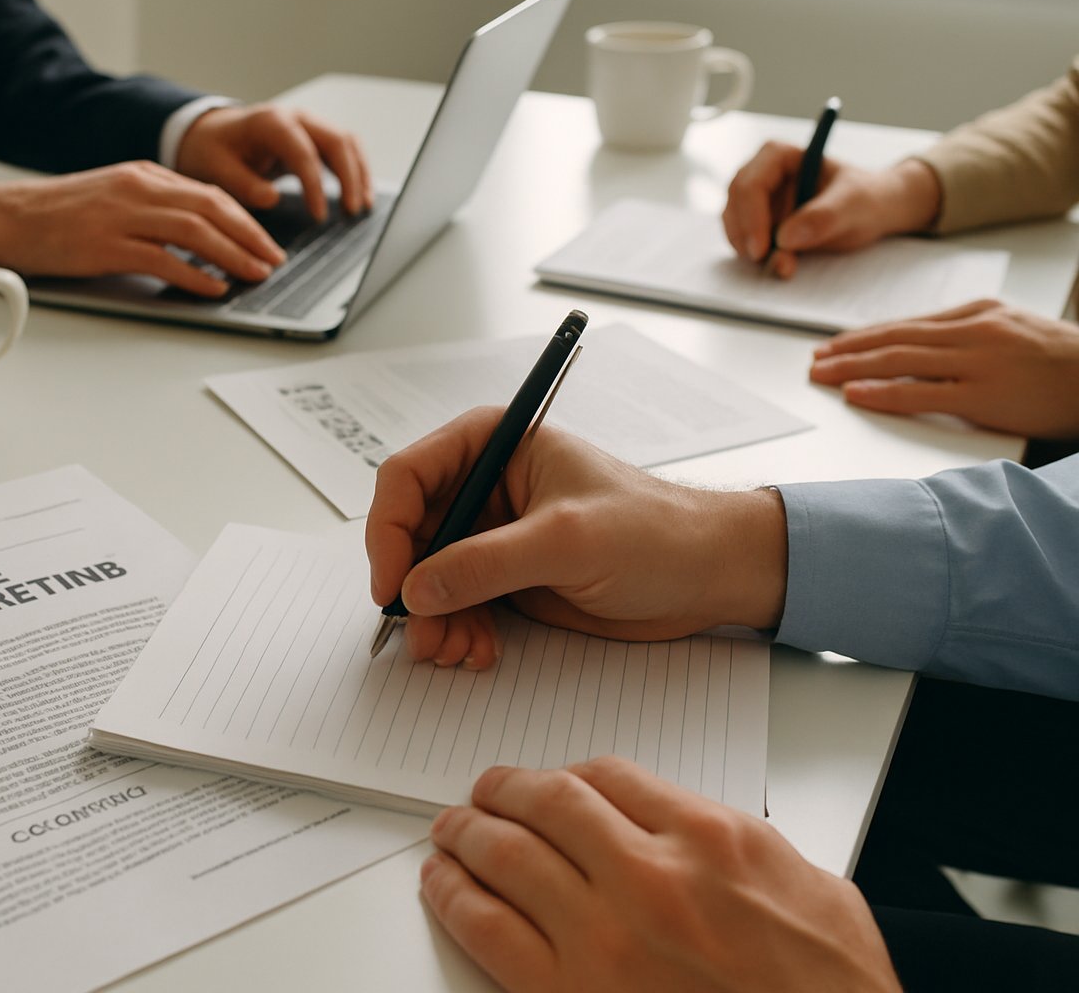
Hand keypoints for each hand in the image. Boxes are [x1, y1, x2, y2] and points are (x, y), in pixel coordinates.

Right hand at [0, 161, 284, 296]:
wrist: (7, 217)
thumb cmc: (59, 215)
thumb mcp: (115, 197)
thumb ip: (156, 209)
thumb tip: (200, 233)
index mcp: (144, 175)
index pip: (209, 193)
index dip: (245, 219)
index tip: (266, 241)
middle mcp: (138, 189)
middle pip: (211, 208)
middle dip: (250, 236)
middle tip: (274, 260)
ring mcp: (122, 216)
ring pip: (194, 231)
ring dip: (232, 255)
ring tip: (256, 274)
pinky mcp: (106, 246)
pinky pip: (162, 260)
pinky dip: (194, 274)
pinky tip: (213, 287)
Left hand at [175, 103, 372, 220]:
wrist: (212, 135)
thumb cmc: (213, 151)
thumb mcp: (215, 169)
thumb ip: (242, 184)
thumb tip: (272, 198)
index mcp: (270, 122)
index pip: (303, 151)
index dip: (315, 184)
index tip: (320, 216)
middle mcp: (295, 117)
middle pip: (336, 141)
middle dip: (349, 177)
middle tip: (352, 211)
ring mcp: (308, 125)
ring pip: (347, 143)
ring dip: (359, 173)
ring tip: (363, 206)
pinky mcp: (314, 138)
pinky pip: (344, 150)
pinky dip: (356, 171)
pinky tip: (360, 197)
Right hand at [364, 407, 786, 669]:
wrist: (707, 575)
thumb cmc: (656, 532)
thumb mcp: (567, 542)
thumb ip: (486, 563)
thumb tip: (417, 589)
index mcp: (495, 444)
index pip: (408, 476)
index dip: (388, 530)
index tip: (392, 584)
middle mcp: (485, 485)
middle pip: (410, 533)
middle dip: (412, 588)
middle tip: (424, 635)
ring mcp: (494, 533)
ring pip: (429, 577)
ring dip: (433, 619)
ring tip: (454, 652)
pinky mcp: (507, 576)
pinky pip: (457, 604)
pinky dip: (457, 631)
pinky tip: (477, 651)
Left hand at [422, 759, 900, 992]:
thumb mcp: (814, 891)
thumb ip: (738, 846)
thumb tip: (688, 828)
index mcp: (710, 841)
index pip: (611, 776)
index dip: (571, 773)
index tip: (556, 781)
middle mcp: (650, 878)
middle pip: (549, 804)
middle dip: (507, 789)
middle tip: (487, 790)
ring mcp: (603, 939)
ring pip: (507, 855)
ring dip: (467, 833)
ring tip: (452, 829)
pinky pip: (487, 930)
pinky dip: (454, 896)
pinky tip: (443, 883)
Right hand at [723, 142, 941, 278]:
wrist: (875, 212)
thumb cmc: (867, 198)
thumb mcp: (855, 204)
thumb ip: (825, 217)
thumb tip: (786, 238)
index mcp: (780, 157)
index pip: (751, 183)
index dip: (750, 216)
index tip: (762, 249)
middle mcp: (762, 175)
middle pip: (735, 203)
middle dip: (746, 235)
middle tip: (765, 262)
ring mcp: (758, 201)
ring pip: (734, 223)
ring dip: (749, 248)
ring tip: (782, 265)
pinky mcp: (758, 223)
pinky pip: (742, 239)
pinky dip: (754, 255)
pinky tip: (778, 262)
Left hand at [810, 300, 1078, 438]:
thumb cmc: (1062, 362)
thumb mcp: (1014, 330)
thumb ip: (969, 334)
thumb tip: (920, 345)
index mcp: (979, 313)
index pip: (908, 324)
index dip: (864, 335)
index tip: (833, 343)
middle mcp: (974, 331)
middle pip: (895, 338)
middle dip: (848, 349)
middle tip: (814, 359)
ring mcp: (978, 362)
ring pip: (899, 360)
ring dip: (852, 368)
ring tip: (821, 374)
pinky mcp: (983, 396)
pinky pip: (920, 392)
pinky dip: (882, 391)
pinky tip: (855, 392)